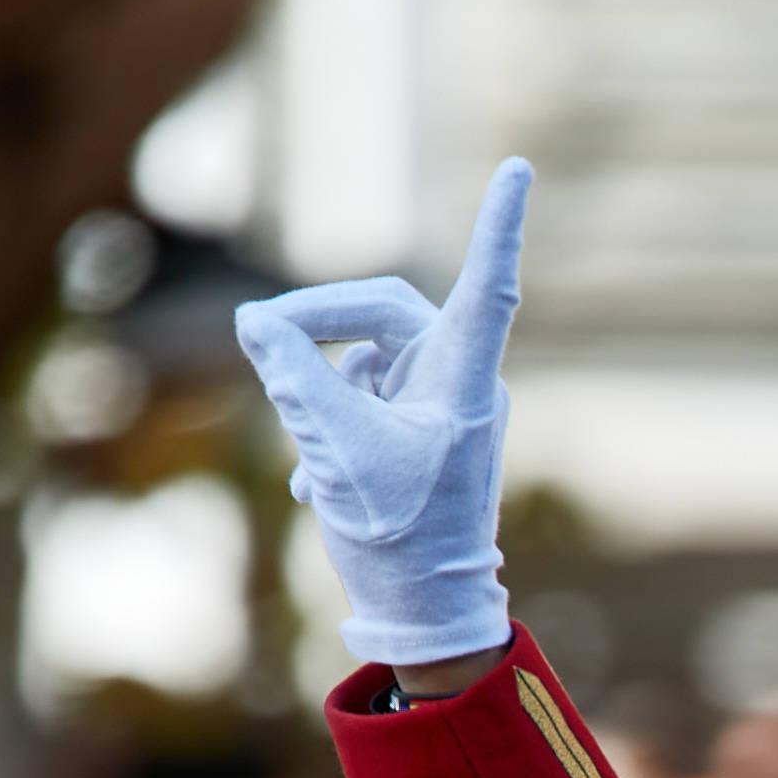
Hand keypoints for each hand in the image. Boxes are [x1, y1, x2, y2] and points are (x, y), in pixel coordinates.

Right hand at [234, 159, 532, 665]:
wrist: (422, 609)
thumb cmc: (400, 533)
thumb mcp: (334, 449)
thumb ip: (294, 378)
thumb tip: (257, 323)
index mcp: (461, 377)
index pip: (487, 284)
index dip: (500, 223)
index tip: (520, 167)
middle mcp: (456, 382)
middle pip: (383, 313)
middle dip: (320, 324)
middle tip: (259, 337)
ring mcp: (434, 406)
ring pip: (359, 362)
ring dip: (318, 395)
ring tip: (312, 457)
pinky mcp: (412, 431)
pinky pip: (355, 399)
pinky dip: (326, 424)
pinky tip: (314, 479)